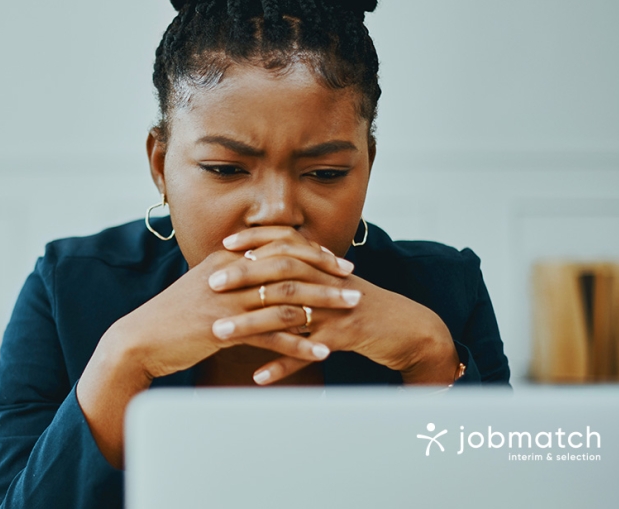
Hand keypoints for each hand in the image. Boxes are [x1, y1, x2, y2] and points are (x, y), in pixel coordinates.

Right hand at [77, 237, 358, 467]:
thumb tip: (259, 272)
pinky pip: (272, 335)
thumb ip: (232, 277)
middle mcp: (230, 274)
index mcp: (226, 260)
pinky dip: (300, 343)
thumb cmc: (171, 317)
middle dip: (326, 275)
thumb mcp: (202, 287)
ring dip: (323, 305)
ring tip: (349, 313)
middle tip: (352, 284)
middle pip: (289, 267)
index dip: (311, 252)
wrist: (140, 340)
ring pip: (287, 298)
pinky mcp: (225, 330)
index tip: (336, 261)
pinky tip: (321, 351)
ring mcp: (228, 302)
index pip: (277, 246)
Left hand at [210, 227, 459, 384]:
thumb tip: (262, 264)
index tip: (224, 246)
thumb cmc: (360, 306)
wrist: (406, 328)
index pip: (285, 244)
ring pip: (289, 313)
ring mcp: (337, 310)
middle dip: (244, 277)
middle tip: (211, 284)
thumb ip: (302, 273)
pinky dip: (283, 365)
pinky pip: (308, 353)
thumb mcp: (331, 283)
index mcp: (323, 266)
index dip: (255, 241)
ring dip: (252, 325)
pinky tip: (259, 376)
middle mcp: (328, 282)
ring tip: (220, 334)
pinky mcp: (345, 338)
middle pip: (282, 273)